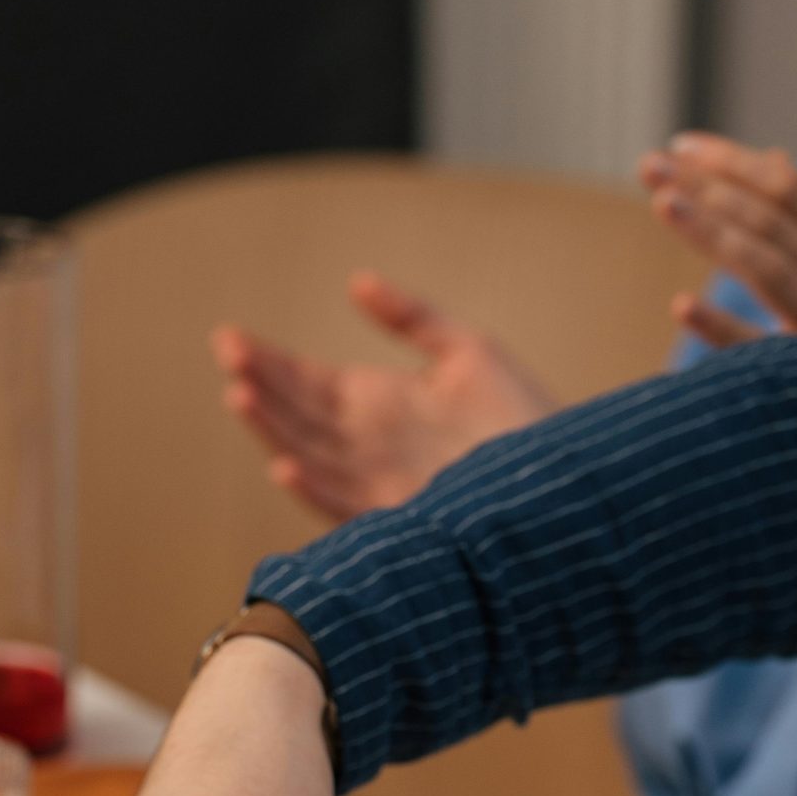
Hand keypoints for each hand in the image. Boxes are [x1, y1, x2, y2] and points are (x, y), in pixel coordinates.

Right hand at [214, 272, 556, 521]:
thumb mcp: (466, 350)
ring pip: (311, 455)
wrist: (570, 475)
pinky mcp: (403, 514)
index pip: (308, 381)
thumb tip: (355, 281)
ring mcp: (383, 480)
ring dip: (273, 428)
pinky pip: (346, 505)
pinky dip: (314, 488)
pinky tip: (285, 465)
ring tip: (240, 395)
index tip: (230, 338)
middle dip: (261, 384)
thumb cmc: (525, 416)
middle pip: (299, 413)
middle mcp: (371, 444)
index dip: (268, 361)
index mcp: (379, 403)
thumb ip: (411, 316)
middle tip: (226, 353)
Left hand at [638, 133, 796, 342]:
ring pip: (765, 266)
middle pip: (768, 219)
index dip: (731, 162)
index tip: (677, 148)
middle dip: (706, 186)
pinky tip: (682, 306)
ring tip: (662, 204)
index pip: (786, 187)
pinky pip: (758, 350)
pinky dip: (721, 327)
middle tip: (648, 165)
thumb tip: (771, 156)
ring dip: (712, 232)